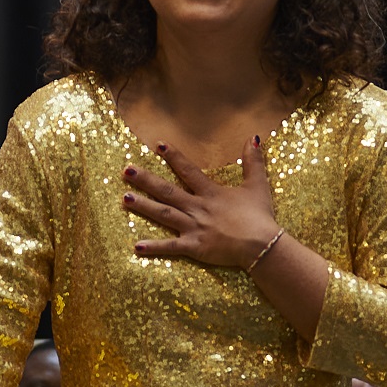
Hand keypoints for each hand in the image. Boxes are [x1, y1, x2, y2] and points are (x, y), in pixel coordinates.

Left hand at [120, 136, 282, 269]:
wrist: (262, 244)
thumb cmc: (260, 216)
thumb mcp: (257, 185)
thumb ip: (253, 161)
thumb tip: (252, 138)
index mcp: (210, 192)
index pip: (188, 170)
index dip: (173, 156)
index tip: (157, 144)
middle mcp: (198, 207)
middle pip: (167, 191)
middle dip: (146, 180)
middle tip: (126, 170)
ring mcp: (194, 227)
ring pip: (163, 214)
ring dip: (143, 206)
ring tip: (124, 198)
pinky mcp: (194, 247)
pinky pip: (170, 247)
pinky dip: (154, 248)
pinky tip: (136, 247)